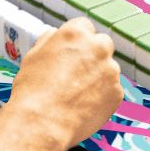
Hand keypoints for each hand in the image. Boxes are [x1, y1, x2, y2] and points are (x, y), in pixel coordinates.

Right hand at [8, 18, 122, 150]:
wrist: (42, 123)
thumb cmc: (32, 91)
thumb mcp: (33, 56)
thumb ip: (49, 41)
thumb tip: (56, 35)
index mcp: (76, 34)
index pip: (84, 27)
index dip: (77, 42)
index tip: (73, 53)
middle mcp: (98, 47)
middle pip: (102, 44)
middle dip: (93, 55)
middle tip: (77, 74)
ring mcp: (111, 70)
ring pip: (108, 69)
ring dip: (98, 77)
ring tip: (76, 95)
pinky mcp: (117, 92)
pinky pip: (111, 91)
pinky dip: (102, 97)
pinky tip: (84, 107)